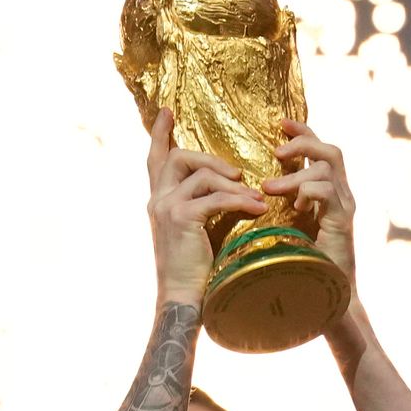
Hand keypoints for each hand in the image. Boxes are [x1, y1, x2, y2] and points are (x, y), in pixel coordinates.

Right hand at [148, 107, 264, 305]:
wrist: (184, 299)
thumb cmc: (195, 271)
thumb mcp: (196, 231)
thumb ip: (204, 206)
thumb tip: (232, 186)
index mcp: (159, 201)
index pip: (155, 159)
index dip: (160, 134)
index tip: (167, 111)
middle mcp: (157, 200)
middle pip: (180, 157)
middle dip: (212, 160)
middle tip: (237, 174)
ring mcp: (166, 207)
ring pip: (201, 175)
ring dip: (233, 184)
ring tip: (255, 198)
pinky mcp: (181, 218)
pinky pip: (216, 198)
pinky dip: (239, 201)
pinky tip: (255, 210)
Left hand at [265, 120, 357, 278]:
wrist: (326, 295)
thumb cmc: (301, 263)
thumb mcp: (287, 225)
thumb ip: (280, 205)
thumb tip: (253, 188)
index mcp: (329, 192)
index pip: (320, 150)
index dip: (303, 132)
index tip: (280, 123)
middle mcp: (341, 195)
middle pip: (330, 150)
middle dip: (303, 142)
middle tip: (276, 152)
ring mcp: (344, 207)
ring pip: (325, 169)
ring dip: (294, 175)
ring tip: (269, 189)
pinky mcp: (342, 222)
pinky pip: (326, 192)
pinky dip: (307, 193)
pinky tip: (294, 208)